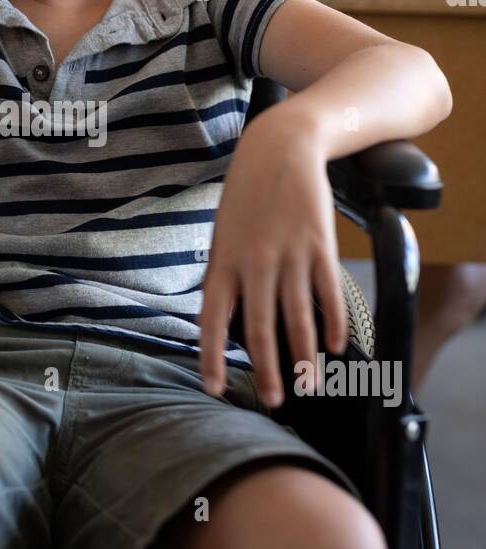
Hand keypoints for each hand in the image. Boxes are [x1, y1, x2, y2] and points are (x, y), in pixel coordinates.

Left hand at [197, 110, 347, 406]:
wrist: (279, 148)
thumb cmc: (246, 197)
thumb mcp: (223, 234)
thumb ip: (224, 276)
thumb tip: (225, 321)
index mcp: (223, 262)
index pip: (212, 319)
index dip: (211, 357)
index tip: (214, 389)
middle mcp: (254, 263)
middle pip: (259, 327)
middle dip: (267, 370)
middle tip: (275, 400)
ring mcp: (288, 255)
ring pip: (297, 316)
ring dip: (303, 355)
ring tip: (308, 383)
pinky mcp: (319, 244)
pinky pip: (328, 292)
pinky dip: (333, 322)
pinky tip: (336, 346)